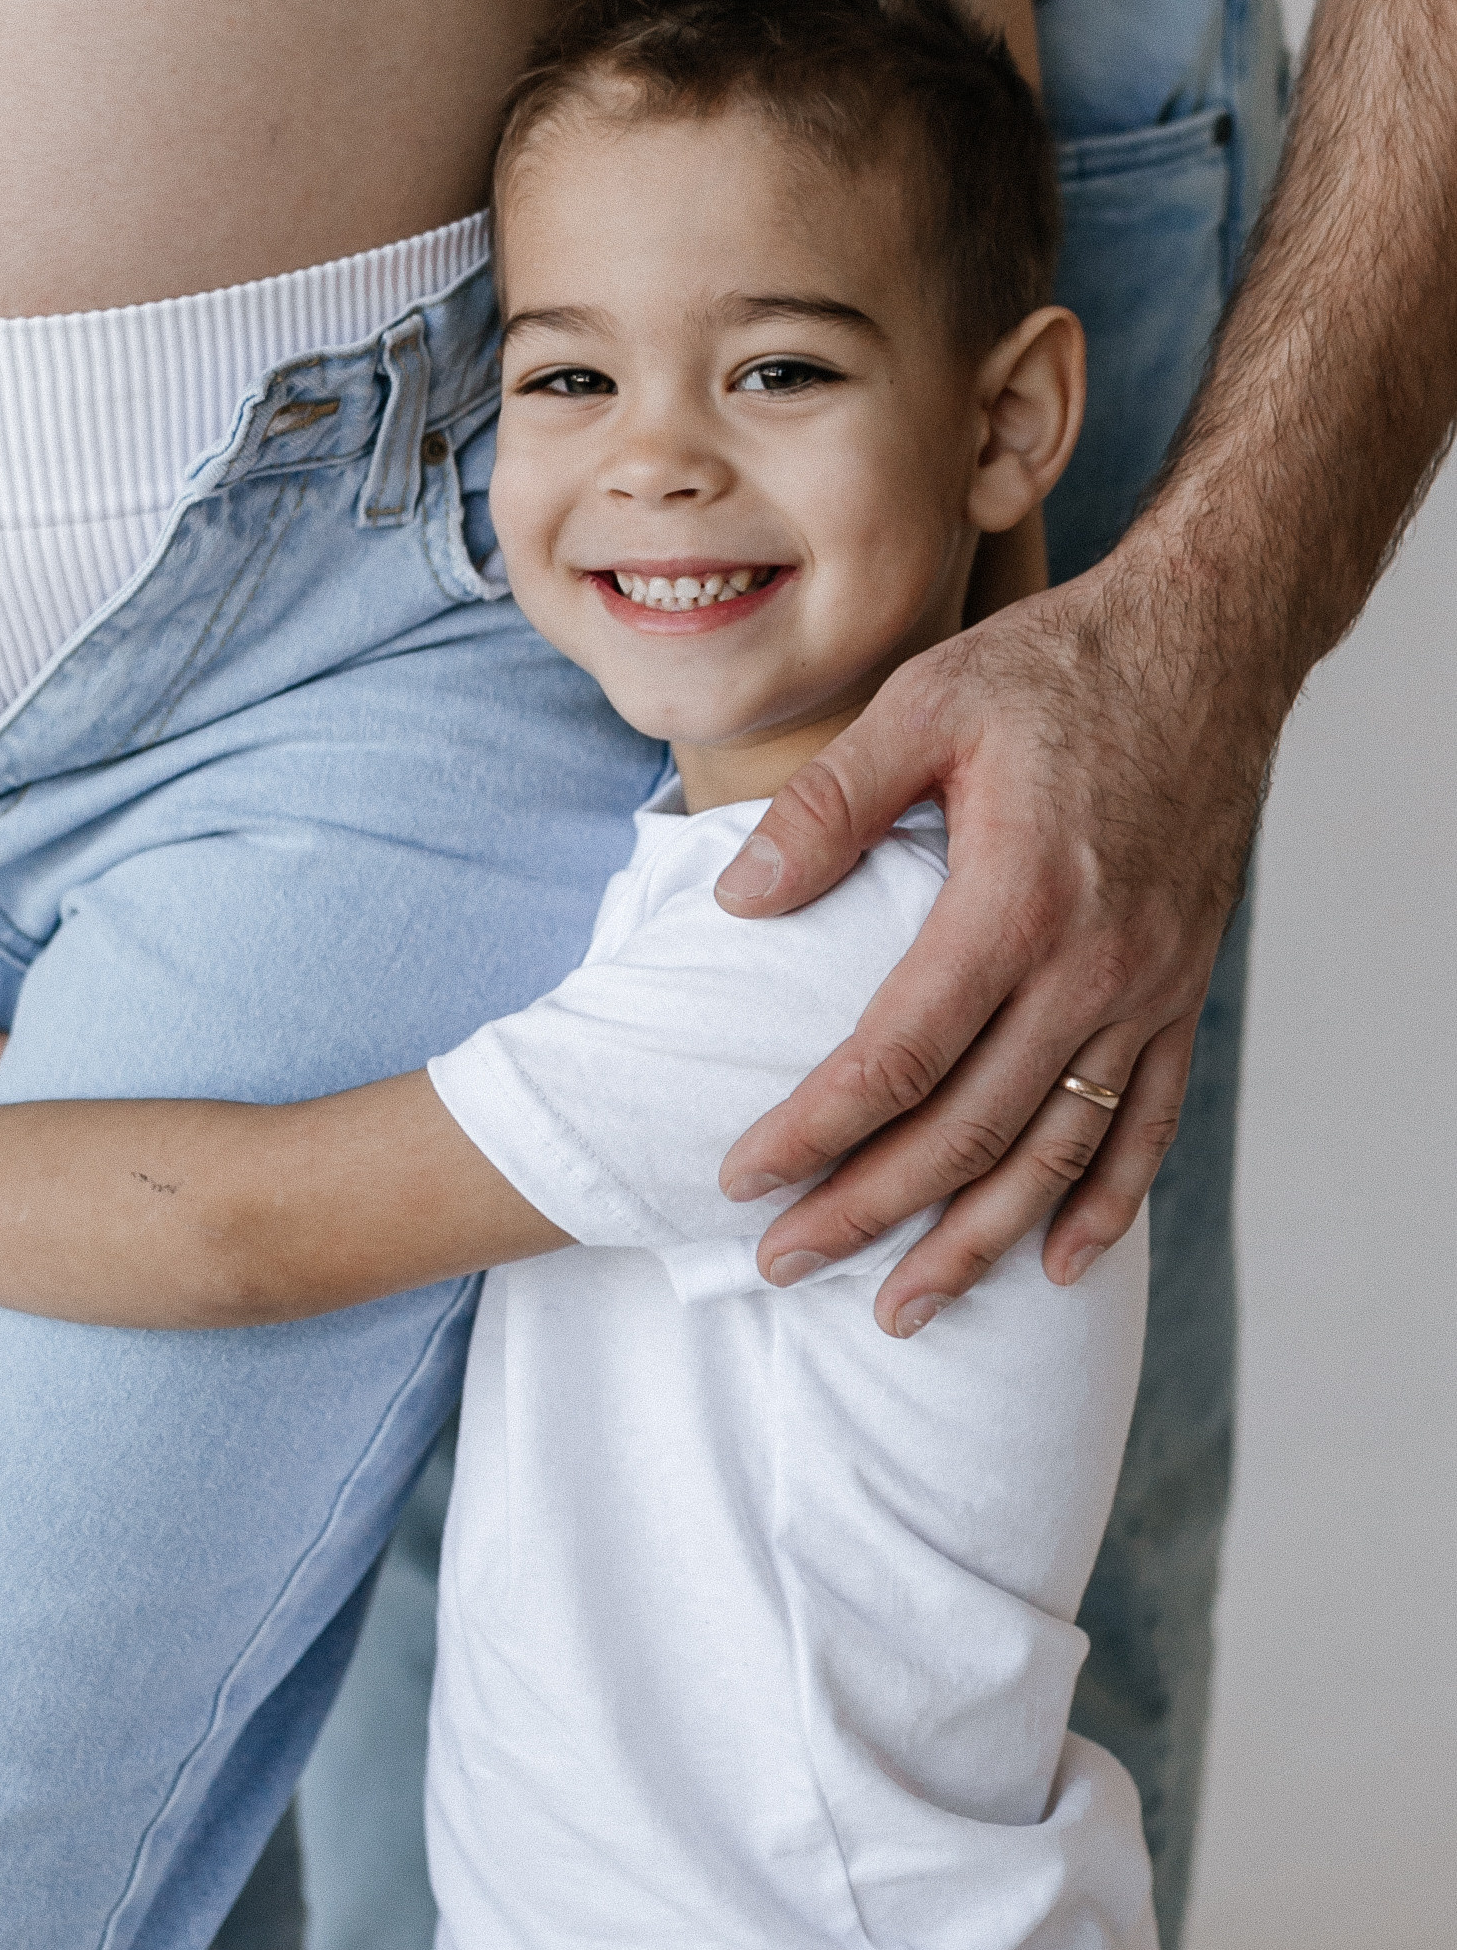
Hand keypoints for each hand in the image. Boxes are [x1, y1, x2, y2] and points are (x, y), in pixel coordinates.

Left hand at [715, 546, 1280, 1333]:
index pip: (894, 1058)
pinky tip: (1057, 1262)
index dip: (813, 1132)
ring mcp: (1147, 989)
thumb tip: (738, 901)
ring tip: (902, 1308)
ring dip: (976, 1241)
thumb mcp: (923, 703)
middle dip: (868, 1212)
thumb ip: (827, 807)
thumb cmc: (1056, 666)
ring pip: (1057, 1153)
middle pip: (967, 1130)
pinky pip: (1151, 1123)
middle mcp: (1090, 968)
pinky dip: (1106, 1203)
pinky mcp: (1182, 991)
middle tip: (783, 1263)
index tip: (743, 1177)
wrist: (1211, 641)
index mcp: (1013, 903)